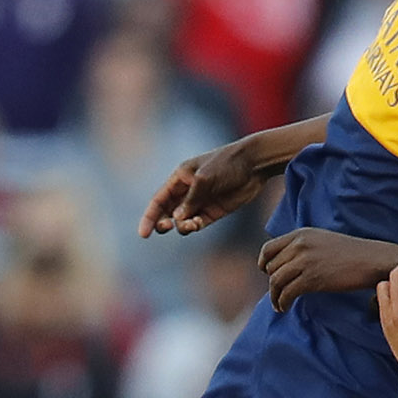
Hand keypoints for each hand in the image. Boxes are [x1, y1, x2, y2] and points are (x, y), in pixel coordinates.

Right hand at [141, 139, 266, 236]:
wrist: (254, 164)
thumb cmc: (227, 163)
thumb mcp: (206, 178)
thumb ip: (191, 199)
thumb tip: (177, 219)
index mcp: (180, 178)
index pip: (158, 200)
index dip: (149, 217)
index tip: (143, 234)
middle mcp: (187, 192)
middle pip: (166, 213)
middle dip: (162, 223)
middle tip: (166, 227)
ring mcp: (200, 202)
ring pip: (181, 221)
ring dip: (181, 226)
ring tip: (191, 224)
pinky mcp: (213, 211)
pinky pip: (197, 224)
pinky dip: (193, 227)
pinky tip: (197, 224)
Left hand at [259, 228, 397, 311]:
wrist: (370, 259)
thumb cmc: (349, 253)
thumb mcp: (321, 240)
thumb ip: (302, 246)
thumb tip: (284, 262)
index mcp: (301, 234)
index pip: (269, 249)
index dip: (263, 263)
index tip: (266, 273)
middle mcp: (299, 245)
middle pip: (272, 268)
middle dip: (272, 283)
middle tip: (278, 293)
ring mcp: (305, 261)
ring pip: (276, 281)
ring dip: (274, 296)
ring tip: (278, 305)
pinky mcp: (311, 279)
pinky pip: (287, 293)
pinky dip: (282, 303)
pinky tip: (284, 308)